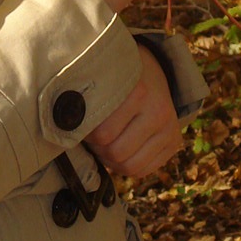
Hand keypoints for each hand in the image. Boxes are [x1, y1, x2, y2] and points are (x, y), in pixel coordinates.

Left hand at [86, 43, 182, 178]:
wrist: (153, 69)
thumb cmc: (117, 78)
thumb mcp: (103, 79)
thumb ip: (88, 102)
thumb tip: (66, 131)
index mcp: (138, 92)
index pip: (103, 134)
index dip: (87, 135)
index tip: (82, 126)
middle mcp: (158, 111)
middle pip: (116, 152)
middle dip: (99, 149)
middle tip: (93, 138)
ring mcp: (169, 128)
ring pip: (129, 166)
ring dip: (111, 161)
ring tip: (105, 145)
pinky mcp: (175, 141)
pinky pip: (143, 171)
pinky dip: (126, 166)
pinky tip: (121, 149)